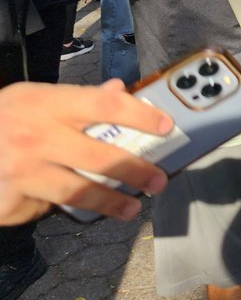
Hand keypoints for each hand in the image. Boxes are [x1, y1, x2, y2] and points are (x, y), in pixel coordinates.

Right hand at [0, 79, 172, 225]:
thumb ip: (75, 99)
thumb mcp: (31, 97)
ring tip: (131, 209)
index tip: (165, 126)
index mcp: (46, 104)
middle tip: (159, 181)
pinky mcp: (9, 201)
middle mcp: (36, 138)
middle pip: (99, 157)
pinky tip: (58, 201)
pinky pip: (43, 206)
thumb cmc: (0, 119)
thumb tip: (117, 90)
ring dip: (110, 203)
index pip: (105, 105)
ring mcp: (22, 172)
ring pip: (78, 192)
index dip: (139, 115)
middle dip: (136, 171)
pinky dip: (53, 205)